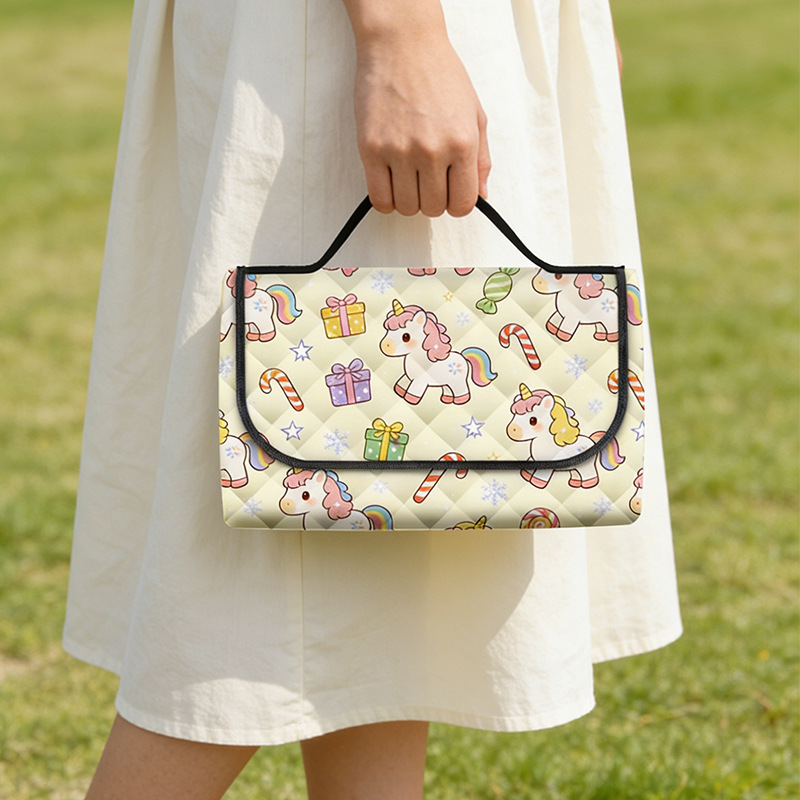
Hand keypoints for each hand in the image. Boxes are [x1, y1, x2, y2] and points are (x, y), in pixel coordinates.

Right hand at [350, 25, 490, 216]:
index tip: (450, 192)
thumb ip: (481, 159)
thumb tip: (481, 196)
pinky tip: (390, 182)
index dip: (456, 203)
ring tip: (409, 176)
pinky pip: (379, 198)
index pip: (463, 204)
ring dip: (409, 199)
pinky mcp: (371, 149)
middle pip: (433, 208)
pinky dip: (386, 199)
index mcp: (462, 143)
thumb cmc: (439, 74)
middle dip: (432, 200)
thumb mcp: (474, 114)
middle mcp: (432, 150)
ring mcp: (400, 151)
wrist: (402, 43)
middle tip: (427, 179)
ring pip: (407, 207)